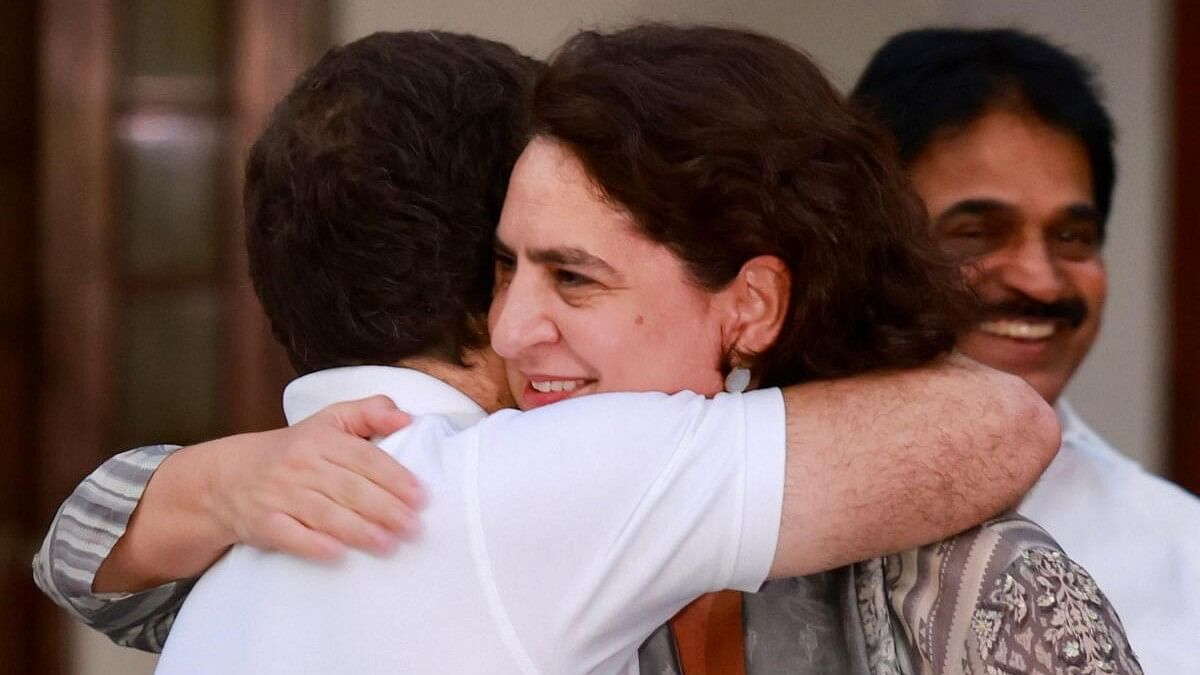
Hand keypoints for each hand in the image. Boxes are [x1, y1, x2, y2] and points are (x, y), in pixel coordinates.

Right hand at [209, 395, 423, 559]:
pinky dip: (313, 544)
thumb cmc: (292, 451)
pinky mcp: (264, 523)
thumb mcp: (327, 422)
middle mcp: (301, 465)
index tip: (420, 496)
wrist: (226, 479)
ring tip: (389, 543)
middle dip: (385, 508)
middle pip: (349, 488)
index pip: (364, 457)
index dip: (394, 477)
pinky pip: (290, 535)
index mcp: (321, 439)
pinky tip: (338, 553)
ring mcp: (280, 495)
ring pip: (325, 513)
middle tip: (413, 526)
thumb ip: (368, 413)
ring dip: (359, 530)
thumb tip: (406, 418)